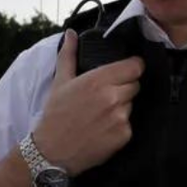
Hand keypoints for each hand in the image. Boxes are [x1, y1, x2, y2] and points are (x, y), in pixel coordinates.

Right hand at [31, 29, 142, 175]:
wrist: (51, 151)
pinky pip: (129, 124)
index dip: (130, 68)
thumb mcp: (60, 82)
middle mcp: (112, 97)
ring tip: (101, 115)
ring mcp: (120, 117)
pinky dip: (119, 127)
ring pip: (131, 104)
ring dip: (121, 107)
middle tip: (105, 97)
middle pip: (135, 84)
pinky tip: (103, 129)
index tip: (123, 72)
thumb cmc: (54, 115)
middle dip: (124, 88)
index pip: (135, 66)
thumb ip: (69, 55)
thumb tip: (71, 34)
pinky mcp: (124, 135)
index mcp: (98, 80)